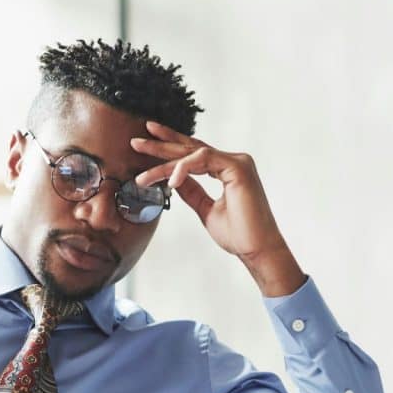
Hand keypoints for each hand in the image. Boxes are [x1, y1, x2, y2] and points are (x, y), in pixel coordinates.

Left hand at [131, 121, 305, 296]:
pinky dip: (183, 168)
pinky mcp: (238, 167)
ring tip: (142, 177)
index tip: (147, 145)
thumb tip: (173, 179)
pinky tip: (170, 181)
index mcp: (227, 169)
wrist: (257, 250)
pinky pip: (202, 159)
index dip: (170, 147)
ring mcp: (237, 162)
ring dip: (164, 163)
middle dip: (161, 145)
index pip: (194, 154)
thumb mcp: (205, 209)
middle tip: (136, 142)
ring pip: (192, 154)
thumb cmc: (238, 234)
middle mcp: (234, 161)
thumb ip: (191, 191)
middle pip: (190, 148)